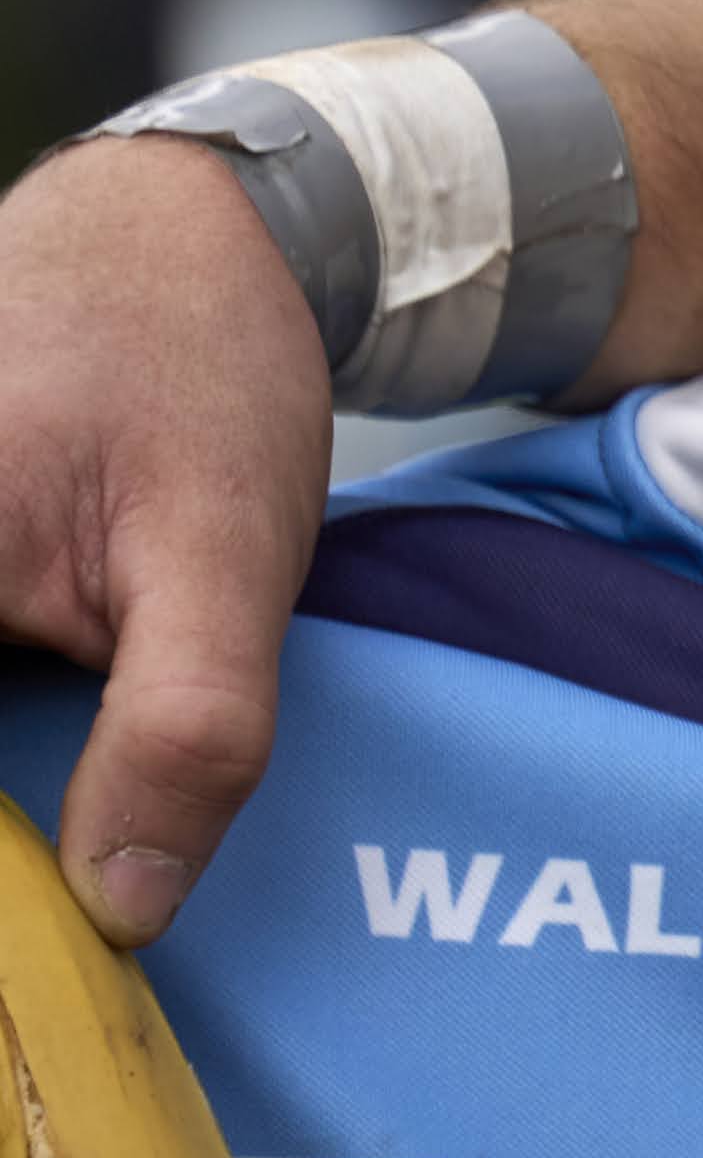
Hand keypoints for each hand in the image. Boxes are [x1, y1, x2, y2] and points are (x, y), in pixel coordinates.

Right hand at [0, 135, 333, 941]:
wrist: (182, 232)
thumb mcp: (226, 558)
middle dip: (18, 819)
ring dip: (18, 783)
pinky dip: (12, 742)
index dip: (8, 866)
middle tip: (67, 903)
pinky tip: (49, 769)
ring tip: (70, 816)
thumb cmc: (199, 367)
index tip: (46, 925)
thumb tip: (122, 909)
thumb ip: (183, 732)